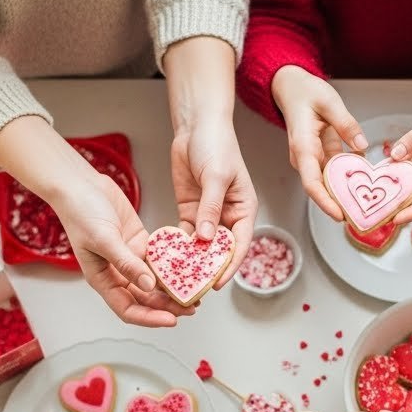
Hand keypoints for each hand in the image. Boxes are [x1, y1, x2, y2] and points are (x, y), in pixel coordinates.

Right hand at [58, 172, 191, 327]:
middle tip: (192, 306)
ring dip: (174, 287)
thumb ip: (126, 263)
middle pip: (146, 299)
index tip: (171, 319)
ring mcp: (130, 258)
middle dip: (168, 305)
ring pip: (155, 281)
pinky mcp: (140, 242)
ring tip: (196, 289)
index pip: (128, 309)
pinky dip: (174, 263)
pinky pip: (159, 259)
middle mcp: (117, 273)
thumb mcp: (104, 239)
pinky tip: (190, 265)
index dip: (149, 318)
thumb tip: (148, 285)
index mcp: (103, 279)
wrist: (80, 184)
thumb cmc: (81, 212)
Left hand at [170, 120, 257, 279]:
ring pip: (201, 245)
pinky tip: (167, 256)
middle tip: (194, 285)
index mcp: (244, 209)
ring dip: (191, 259)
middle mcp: (228, 216)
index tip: (217, 282)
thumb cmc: (216, 145)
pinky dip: (177, 245)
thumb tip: (205, 236)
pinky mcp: (190, 211)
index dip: (229, 266)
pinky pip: (185, 234)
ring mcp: (208, 215)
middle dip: (208, 268)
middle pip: (220, 250)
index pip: (239, 244)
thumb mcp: (216, 176)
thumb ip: (210, 207)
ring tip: (178, 276)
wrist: (197, 126)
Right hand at [271, 66, 368, 219]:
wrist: (290, 87)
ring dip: (345, 194)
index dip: (325, 202)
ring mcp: (311, 158)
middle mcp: (304, 157)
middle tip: (363, 217)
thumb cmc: (305, 92)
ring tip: (368, 206)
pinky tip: (366, 186)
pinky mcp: (320, 156)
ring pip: (328, 183)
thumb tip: (361, 145)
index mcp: (303, 146)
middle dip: (339, 205)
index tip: (339, 215)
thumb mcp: (329, 101)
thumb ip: (346, 123)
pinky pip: (334, 172)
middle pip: (320, 189)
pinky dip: (348, 179)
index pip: (311, 182)